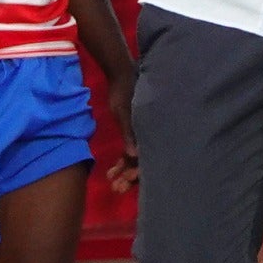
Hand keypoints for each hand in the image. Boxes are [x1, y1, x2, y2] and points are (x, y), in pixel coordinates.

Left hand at [104, 64, 137, 191]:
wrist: (120, 74)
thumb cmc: (123, 91)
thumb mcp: (124, 112)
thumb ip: (129, 132)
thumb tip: (133, 154)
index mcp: (151, 130)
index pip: (148, 157)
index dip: (139, 172)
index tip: (127, 180)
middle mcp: (149, 135)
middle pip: (143, 162)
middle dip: (131, 176)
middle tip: (117, 188)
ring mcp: (142, 135)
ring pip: (136, 160)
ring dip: (125, 171)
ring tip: (112, 182)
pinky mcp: (134, 133)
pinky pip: (130, 152)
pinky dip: (122, 162)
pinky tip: (111, 171)